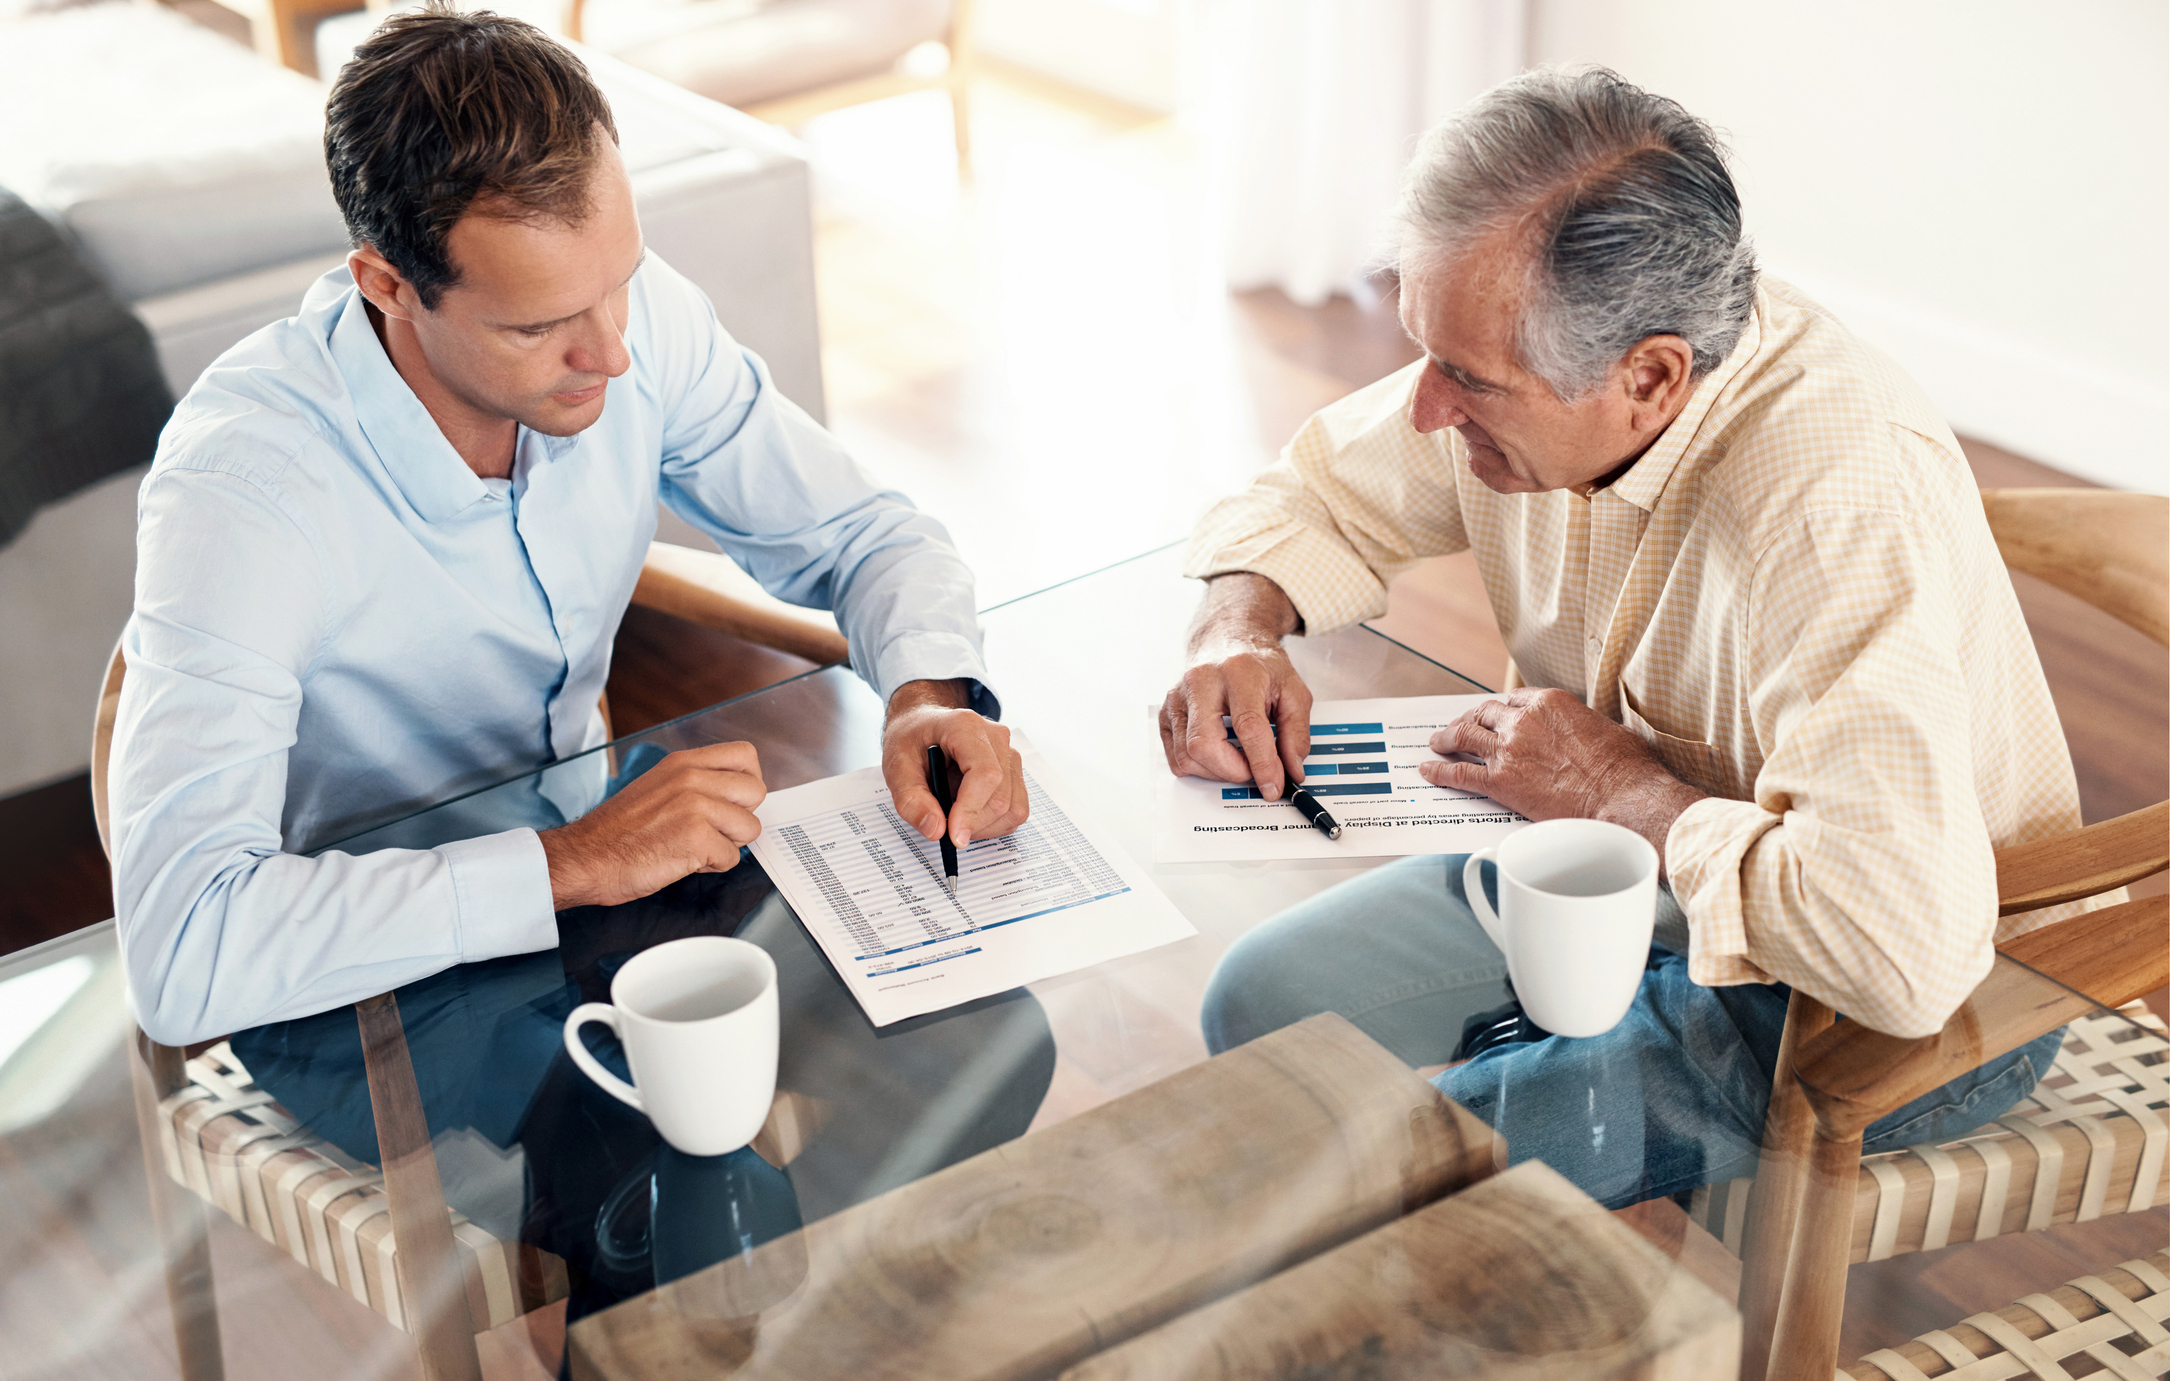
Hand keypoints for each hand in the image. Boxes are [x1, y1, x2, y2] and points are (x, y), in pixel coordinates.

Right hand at [540, 741, 765, 908]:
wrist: (585, 858)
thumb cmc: (617, 831)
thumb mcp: (658, 787)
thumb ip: (696, 783)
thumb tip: (733, 794)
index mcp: (683, 763)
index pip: (746, 755)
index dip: (745, 783)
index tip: (730, 802)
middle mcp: (691, 777)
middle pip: (756, 791)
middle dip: (740, 817)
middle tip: (712, 830)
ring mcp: (694, 806)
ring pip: (750, 827)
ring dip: (727, 845)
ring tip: (694, 847)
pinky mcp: (695, 837)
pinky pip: (732, 858)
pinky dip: (711, 867)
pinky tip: (683, 861)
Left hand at [883, 679, 1027, 847]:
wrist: (924, 724)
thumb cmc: (911, 739)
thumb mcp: (895, 766)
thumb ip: (911, 800)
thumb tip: (936, 830)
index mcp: (966, 727)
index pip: (985, 774)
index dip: (972, 810)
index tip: (954, 837)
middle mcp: (997, 738)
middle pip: (1000, 798)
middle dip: (971, 824)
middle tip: (942, 827)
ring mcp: (1010, 755)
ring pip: (1012, 809)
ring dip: (983, 827)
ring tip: (953, 813)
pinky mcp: (1014, 772)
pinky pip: (1016, 810)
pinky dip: (993, 824)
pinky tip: (968, 811)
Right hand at [1159, 573, 1311, 799]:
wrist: (1225, 638)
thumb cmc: (1258, 664)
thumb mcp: (1293, 690)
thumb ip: (1296, 732)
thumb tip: (1292, 771)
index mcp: (1238, 671)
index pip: (1247, 726)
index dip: (1262, 763)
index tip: (1274, 786)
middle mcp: (1201, 681)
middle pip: (1205, 745)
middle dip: (1233, 772)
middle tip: (1254, 772)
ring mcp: (1177, 697)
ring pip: (1187, 756)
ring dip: (1217, 772)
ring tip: (1238, 760)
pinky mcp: (1165, 712)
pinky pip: (1175, 756)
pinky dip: (1199, 767)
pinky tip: (1218, 753)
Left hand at [1419, 687, 1705, 862]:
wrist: (1623, 800)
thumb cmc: (1627, 770)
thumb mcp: (1612, 731)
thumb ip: (1589, 727)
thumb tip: (1594, 734)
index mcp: (1551, 703)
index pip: (1513, 699)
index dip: (1499, 709)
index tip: (1493, 715)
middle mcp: (1524, 721)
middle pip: (1484, 714)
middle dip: (1469, 720)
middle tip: (1458, 727)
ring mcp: (1509, 750)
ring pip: (1465, 737)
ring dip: (1446, 739)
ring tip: (1436, 743)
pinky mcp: (1500, 781)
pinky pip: (1460, 774)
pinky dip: (1440, 772)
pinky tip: (1428, 771)